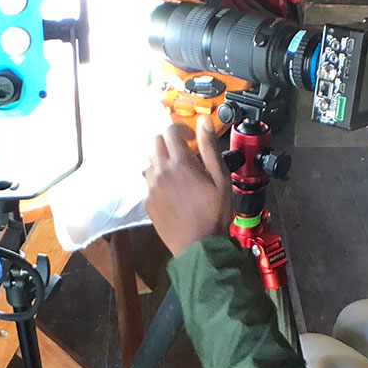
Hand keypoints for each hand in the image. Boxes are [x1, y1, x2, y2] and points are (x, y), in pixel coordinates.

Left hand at [145, 120, 230, 255]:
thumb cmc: (214, 212)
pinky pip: (149, 183)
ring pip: (150, 162)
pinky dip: (159, 181)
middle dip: (169, 143)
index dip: (181, 130)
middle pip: (155, 143)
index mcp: (180, 163)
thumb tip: (204, 122)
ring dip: (162, 161)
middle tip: (185, 154)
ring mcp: (151, 188)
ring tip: (178, 174)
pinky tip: (173, 193)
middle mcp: (160, 172)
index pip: (171, 131)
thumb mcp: (220, 177)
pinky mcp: (148, 202)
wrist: (199, 246)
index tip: (190, 138)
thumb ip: (209, 147)